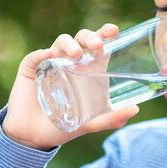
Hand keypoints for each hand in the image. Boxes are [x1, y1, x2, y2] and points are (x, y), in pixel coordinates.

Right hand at [2, 23, 139, 150]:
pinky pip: (35, 57)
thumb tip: (136, 109)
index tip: (114, 30)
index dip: (105, 33)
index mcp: (88, 68)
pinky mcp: (30, 69)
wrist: (36, 137)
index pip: (98, 44)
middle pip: (81, 39)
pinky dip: (41, 53)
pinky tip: (47, 55)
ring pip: (60, 43)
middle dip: (90, 37)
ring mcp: (50, 62)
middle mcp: (70, 61)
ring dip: (69, 44)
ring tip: (76, 54)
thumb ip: (113, 118)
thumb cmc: (66, 125)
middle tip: (96, 46)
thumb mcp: (93, 123)